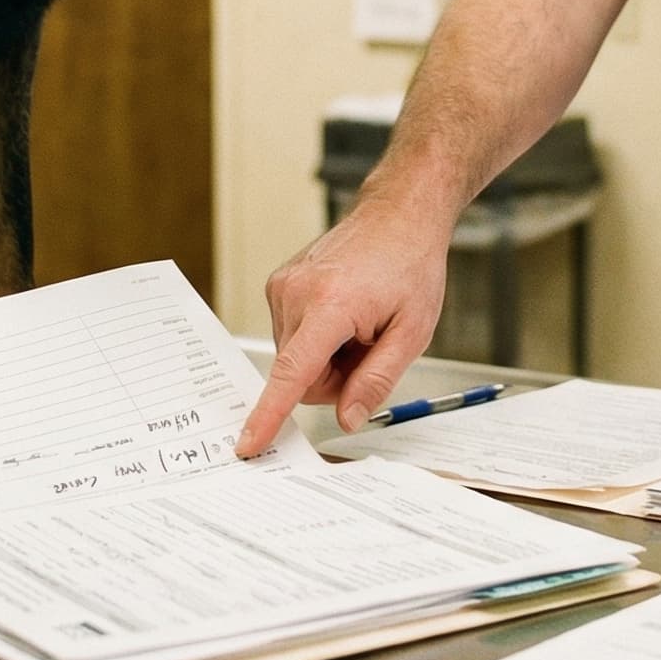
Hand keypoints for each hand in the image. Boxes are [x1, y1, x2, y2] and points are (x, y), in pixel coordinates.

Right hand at [235, 197, 450, 455]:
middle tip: (370, 347)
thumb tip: (347, 417)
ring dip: (328, 356)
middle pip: (300, 375)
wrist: (398, 216)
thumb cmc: (410, 265)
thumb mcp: (412, 332)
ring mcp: (283, 286)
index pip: (292, 373)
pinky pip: (292, 336)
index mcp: (330, 305)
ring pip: (295, 358)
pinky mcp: (279, 285)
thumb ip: (376, 380)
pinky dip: (319, 337)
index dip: (269, 414)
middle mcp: (296, 293)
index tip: (248, 443)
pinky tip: (345, 314)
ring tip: (360, 325)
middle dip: (335, 377)